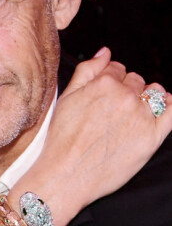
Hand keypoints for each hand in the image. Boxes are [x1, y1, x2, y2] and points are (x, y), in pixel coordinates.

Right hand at [12, 47, 171, 225]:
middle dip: (127, 88)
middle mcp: (125, 96)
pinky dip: (170, 106)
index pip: (116, 68)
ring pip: (155, 92)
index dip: (110, 79)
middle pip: (136, 80)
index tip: (105, 91)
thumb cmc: (63, 138)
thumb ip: (88, 70)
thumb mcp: (67, 97)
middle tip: (113, 108)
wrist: (67, 173)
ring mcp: (141, 116)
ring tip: (131, 112)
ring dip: (147, 96)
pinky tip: (162, 108)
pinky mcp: (153, 136)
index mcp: (103, 84)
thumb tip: (105, 52)